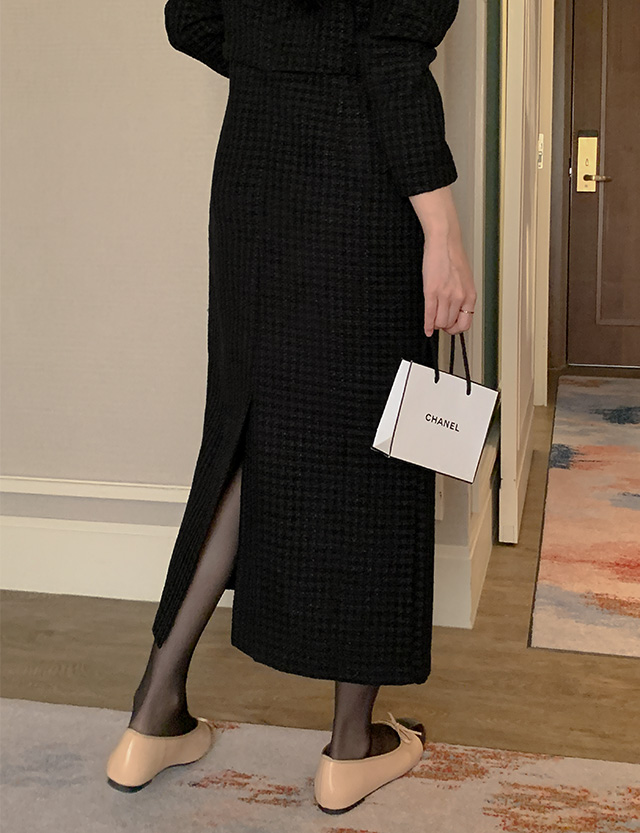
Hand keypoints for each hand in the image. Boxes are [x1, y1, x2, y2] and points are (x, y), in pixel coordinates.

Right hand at [409, 186, 476, 336]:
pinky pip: (430, 315)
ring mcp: (446, 296)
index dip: (456, 328)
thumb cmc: (453, 256)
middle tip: (439, 321)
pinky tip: (426, 329)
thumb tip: (456, 310)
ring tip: (432, 320)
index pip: (465, 324)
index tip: (450, 326)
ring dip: (435, 324)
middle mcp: (460, 297)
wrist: (444, 241)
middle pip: (450, 324)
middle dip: (444, 325)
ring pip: (440, 322)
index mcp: (470, 295)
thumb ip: (462, 295)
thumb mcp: (465, 279)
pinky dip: (427, 325)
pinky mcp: (432, 292)